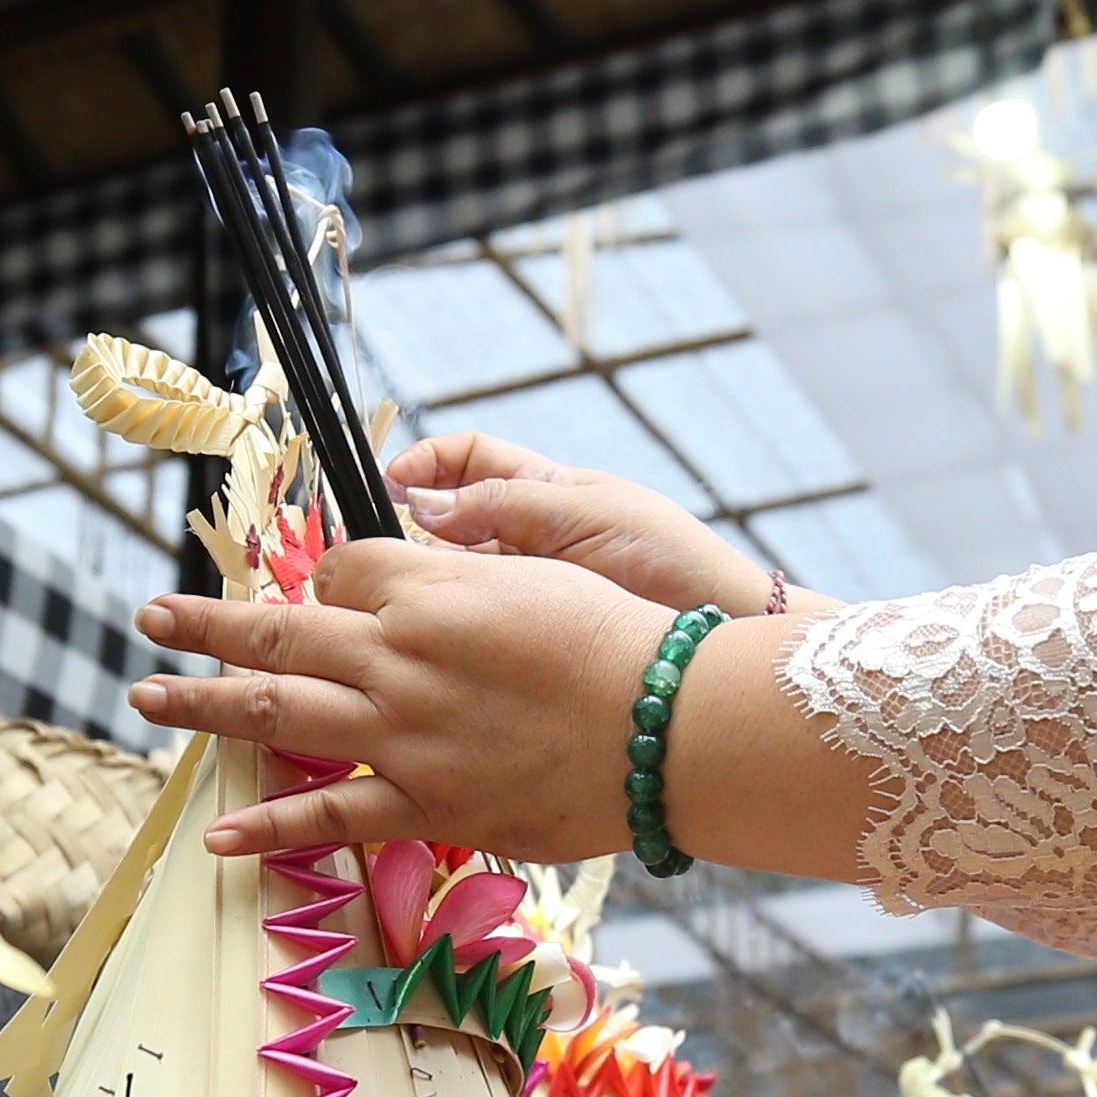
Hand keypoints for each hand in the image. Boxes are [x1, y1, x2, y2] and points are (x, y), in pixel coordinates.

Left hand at [136, 545, 673, 860]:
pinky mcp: (426, 801)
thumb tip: (413, 566)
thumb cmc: (623, 640)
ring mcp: (404, 732)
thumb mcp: (540, 571)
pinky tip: (216, 833)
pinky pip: (329, 814)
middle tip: (152, 615)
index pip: (341, 569)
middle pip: (279, 626)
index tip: (324, 589)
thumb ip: (464, 574)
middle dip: (207, 621)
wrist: (671, 726)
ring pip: (277, 710)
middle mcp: (400, 655)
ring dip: (202, 703)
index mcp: (431, 589)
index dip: (324, 576)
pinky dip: (268, 826)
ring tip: (144, 697)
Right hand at [389, 431, 774, 616]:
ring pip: (452, 577)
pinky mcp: (527, 637)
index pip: (469, 460)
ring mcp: (525, 589)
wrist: (718, 630)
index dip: (427, 463)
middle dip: (410, 529)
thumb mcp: (585, 513)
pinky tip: (436, 630)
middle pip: (448, 522)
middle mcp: (526, 538)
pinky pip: (473, 622)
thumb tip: (422, 503)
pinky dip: (447, 622)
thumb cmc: (669, 559)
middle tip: (379, 549)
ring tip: (404, 593)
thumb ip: (504, 505)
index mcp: (544, 490)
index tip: (392, 481)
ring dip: (424, 581)